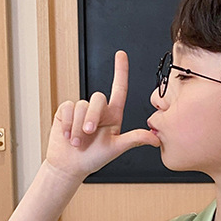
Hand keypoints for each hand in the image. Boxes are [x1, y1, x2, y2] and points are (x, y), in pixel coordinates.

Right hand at [45, 50, 159, 181]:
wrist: (70, 166)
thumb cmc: (94, 158)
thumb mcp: (116, 149)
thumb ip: (134, 140)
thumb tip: (155, 140)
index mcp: (113, 115)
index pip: (119, 89)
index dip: (120, 71)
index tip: (121, 54)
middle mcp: (98, 110)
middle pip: (97, 99)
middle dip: (92, 117)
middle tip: (87, 134)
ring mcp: (81, 110)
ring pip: (81, 106)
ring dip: (77, 127)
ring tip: (76, 142)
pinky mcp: (65, 112)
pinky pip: (67, 109)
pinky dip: (67, 124)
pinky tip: (66, 135)